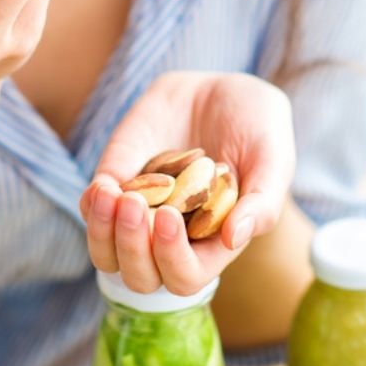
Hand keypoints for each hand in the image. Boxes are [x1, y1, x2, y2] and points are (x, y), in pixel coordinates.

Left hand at [79, 71, 294, 295]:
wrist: (222, 87)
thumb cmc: (258, 126)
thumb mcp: (273, 157)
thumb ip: (264, 201)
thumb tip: (234, 238)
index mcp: (212, 242)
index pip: (185, 278)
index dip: (173, 259)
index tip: (170, 216)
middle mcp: (173, 237)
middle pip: (140, 276)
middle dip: (132, 248)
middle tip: (136, 206)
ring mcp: (141, 212)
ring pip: (107, 254)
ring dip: (103, 233)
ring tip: (111, 195)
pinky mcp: (118, 181)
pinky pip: (92, 212)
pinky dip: (91, 206)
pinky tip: (103, 186)